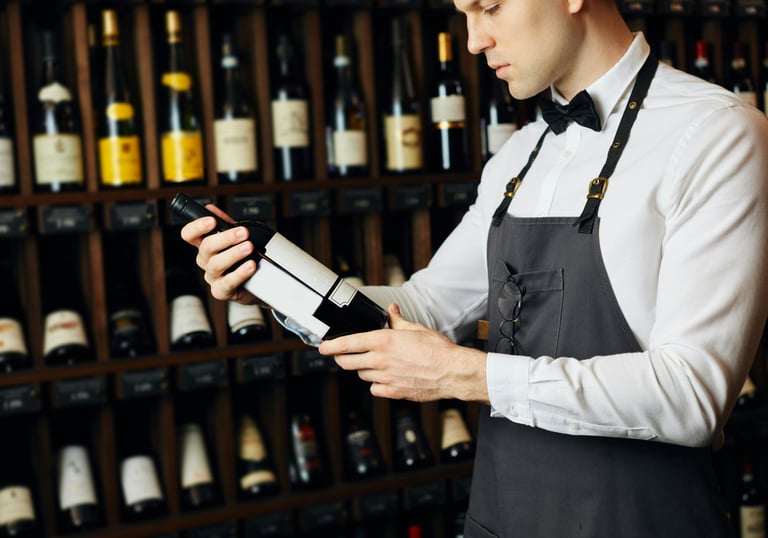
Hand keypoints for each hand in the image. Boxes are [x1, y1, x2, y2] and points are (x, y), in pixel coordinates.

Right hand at [179, 204, 258, 303]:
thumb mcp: (235, 239)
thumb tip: (211, 208)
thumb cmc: (242, 259)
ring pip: (216, 264)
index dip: (197, 227)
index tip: (212, 221)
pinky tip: (250, 266)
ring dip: (234, 253)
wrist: (257, 283)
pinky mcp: (221, 291)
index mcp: (205, 246)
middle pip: (206, 247)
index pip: (189, 235)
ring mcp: (212, 276)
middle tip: (243, 232)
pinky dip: (240, 273)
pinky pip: (227, 283)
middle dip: (226, 238)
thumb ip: (225, 224)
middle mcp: (205, 261)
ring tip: (249, 247)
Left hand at [319, 304, 488, 402]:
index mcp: (383, 341)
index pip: (347, 344)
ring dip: (363, 369)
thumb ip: (398, 320)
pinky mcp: (393, 392)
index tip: (322, 347)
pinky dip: (376, 384)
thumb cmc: (437, 350)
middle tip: (343, 355)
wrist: (452, 372)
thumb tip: (391, 310)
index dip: (330, 346)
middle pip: (347, 362)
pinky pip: (375, 389)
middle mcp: (380, 360)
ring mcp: (385, 378)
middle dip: (341, 358)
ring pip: (361, 375)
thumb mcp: (416, 328)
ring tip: (376, 363)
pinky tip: (386, 378)